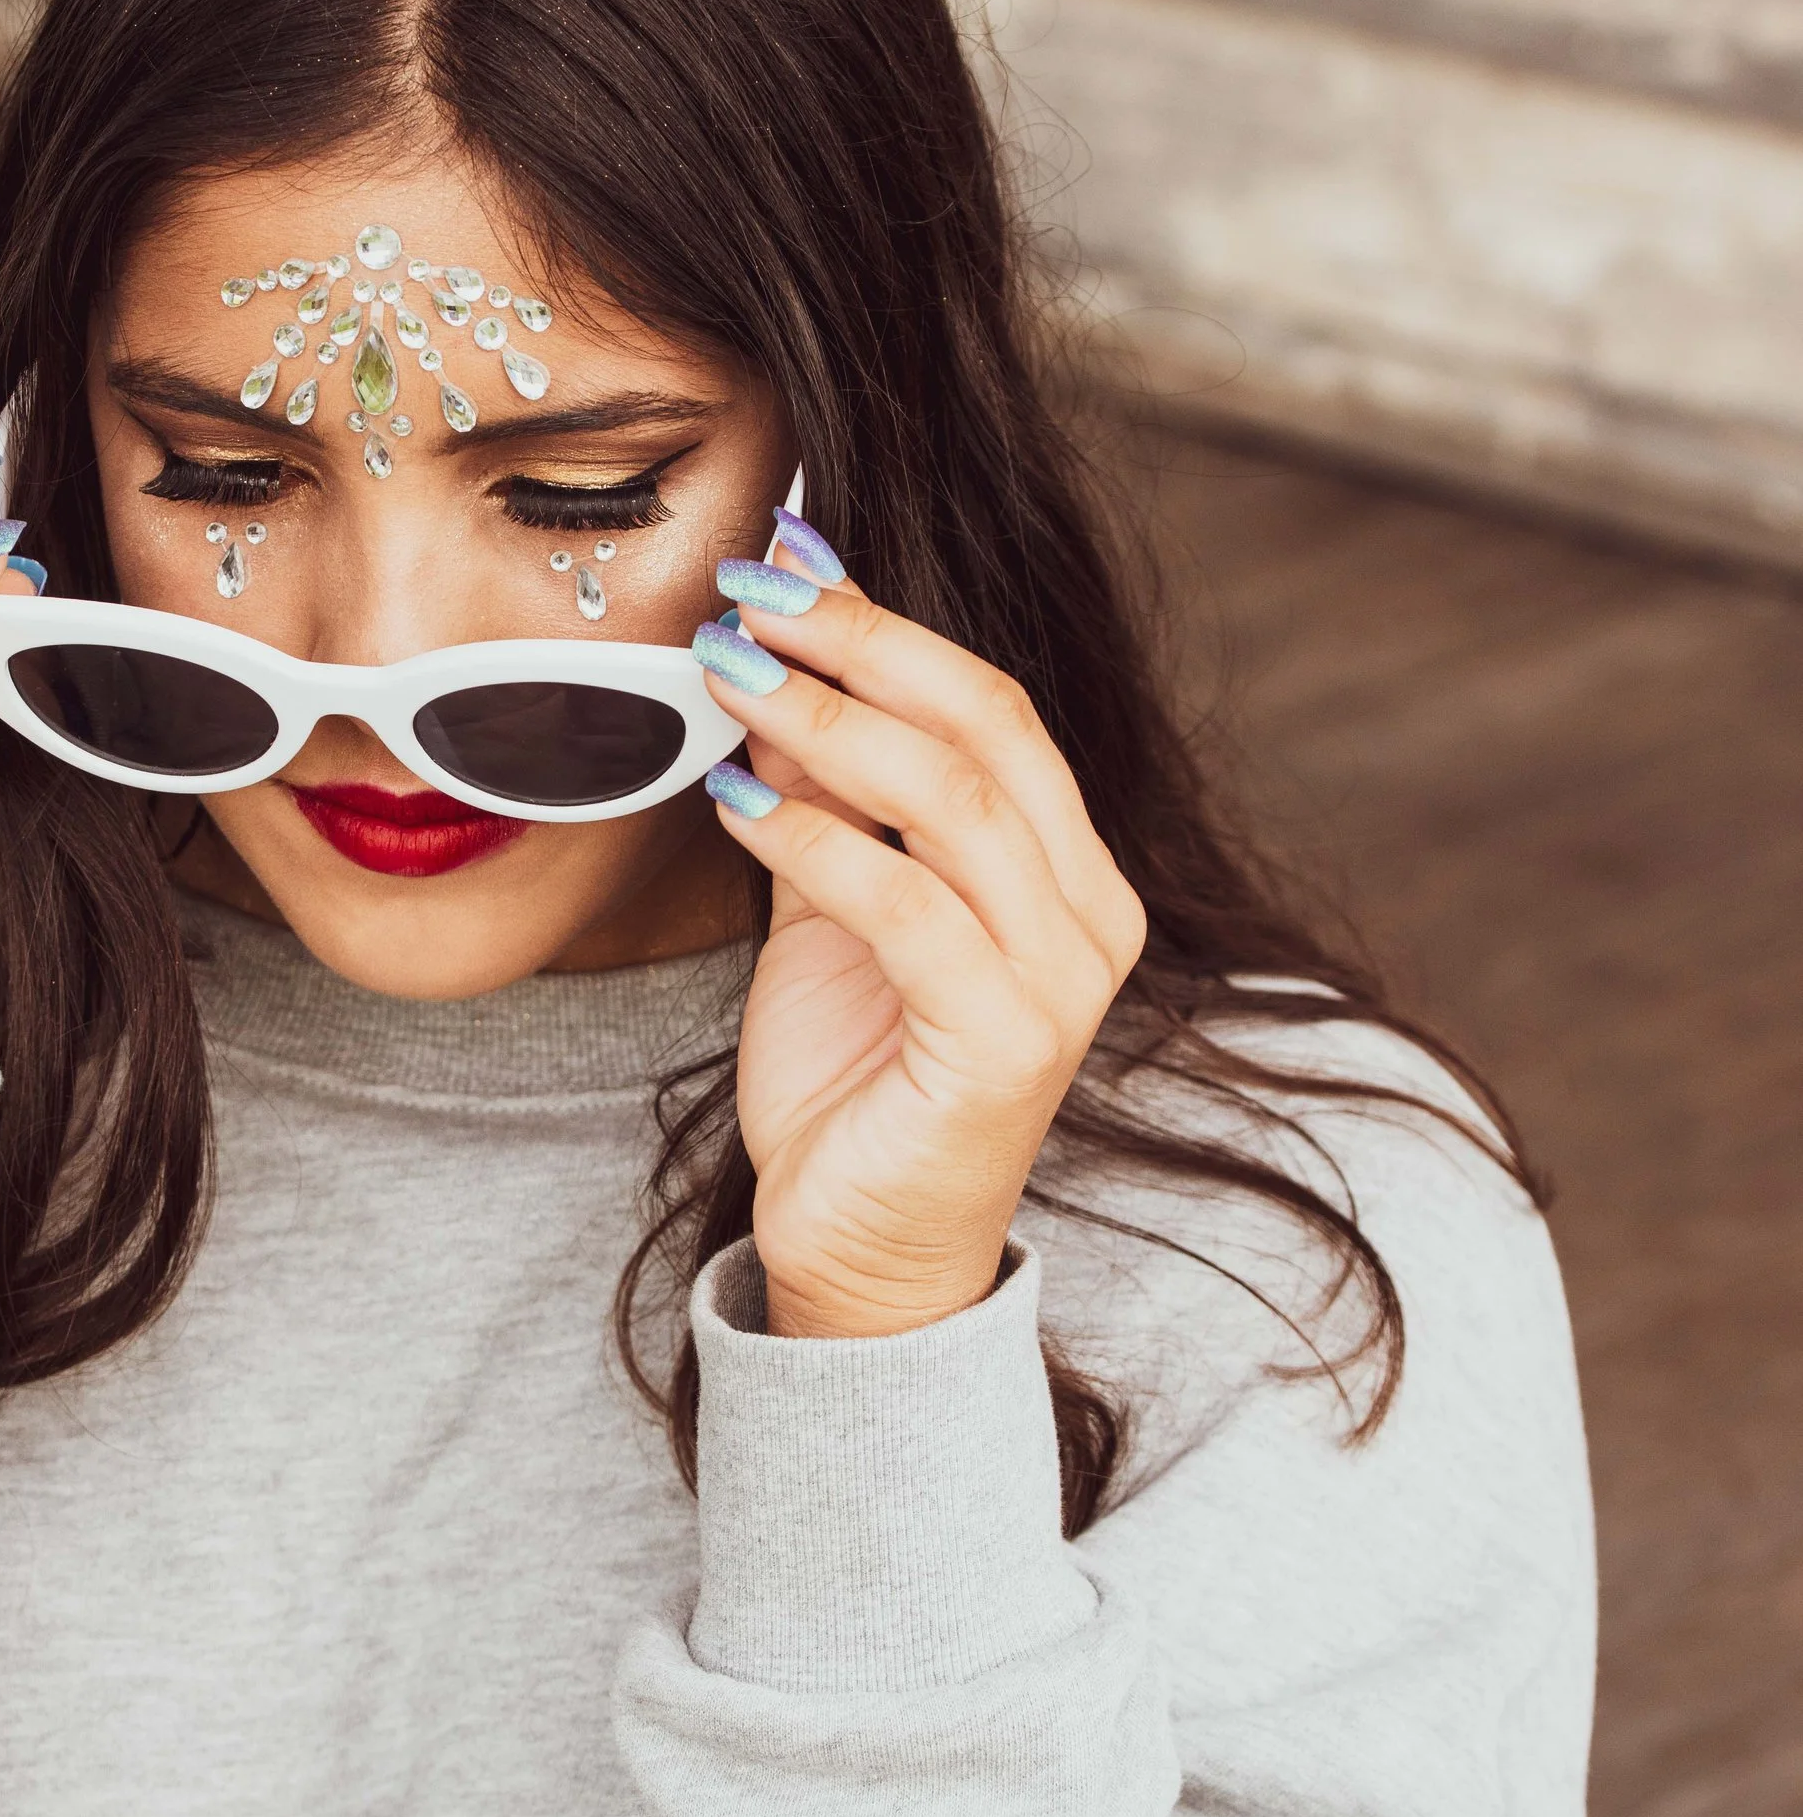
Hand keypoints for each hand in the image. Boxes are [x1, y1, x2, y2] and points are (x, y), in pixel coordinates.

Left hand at [697, 530, 1145, 1342]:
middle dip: (858, 645)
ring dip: (826, 722)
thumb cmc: (852, 1079)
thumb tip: (775, 653)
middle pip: (987, 729)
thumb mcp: (830, 903)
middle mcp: (1090, 915)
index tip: (780, 563)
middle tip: (749, 595)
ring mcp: (1061, 982)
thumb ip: (821, 790)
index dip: (882, 625)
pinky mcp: (1006, 1045)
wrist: (859, 1252)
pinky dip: (817, 840)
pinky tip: (734, 799)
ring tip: (727, 675)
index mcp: (1066, 872)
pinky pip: (908, 909)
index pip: (992, 708)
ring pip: (952, 803)